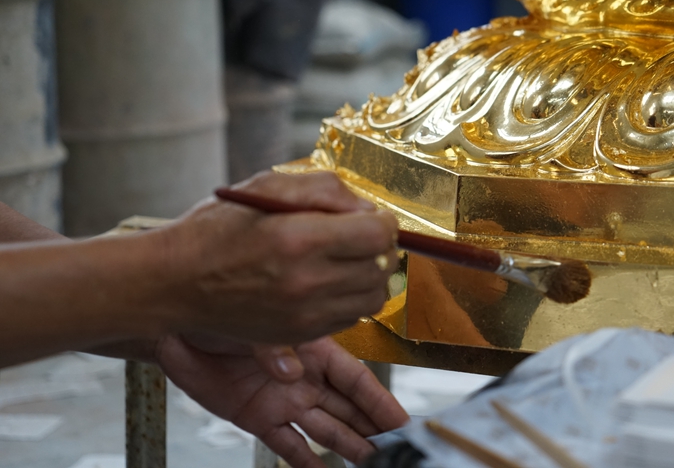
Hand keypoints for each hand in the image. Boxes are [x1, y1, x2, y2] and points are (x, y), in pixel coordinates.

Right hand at [151, 171, 398, 344]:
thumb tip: (368, 209)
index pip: (378, 234)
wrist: (173, 282)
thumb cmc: (216, 228)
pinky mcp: (299, 335)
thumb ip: (325, 190)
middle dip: (379, 248)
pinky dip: (351, 300)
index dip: (382, 222)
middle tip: (359, 237)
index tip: (369, 217)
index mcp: (300, 238)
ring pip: (373, 298)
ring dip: (370, 277)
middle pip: (381, 268)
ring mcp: (304, 314)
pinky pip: (350, 319)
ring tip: (347, 260)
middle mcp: (307, 281)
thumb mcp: (266, 187)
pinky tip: (329, 282)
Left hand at [157, 334, 409, 466]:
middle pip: (348, 408)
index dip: (381, 402)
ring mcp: (284, 400)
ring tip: (370, 463)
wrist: (180, 329)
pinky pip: (287, 443)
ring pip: (326, 428)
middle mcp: (305, 377)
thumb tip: (293, 374)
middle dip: (373, 429)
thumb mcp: (255, 324)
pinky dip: (304, 460)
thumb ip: (275, 349)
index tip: (403, 423)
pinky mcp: (259, 418)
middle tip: (396, 451)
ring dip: (348, 445)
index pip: (356, 380)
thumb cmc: (221, 311)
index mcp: (313, 349)